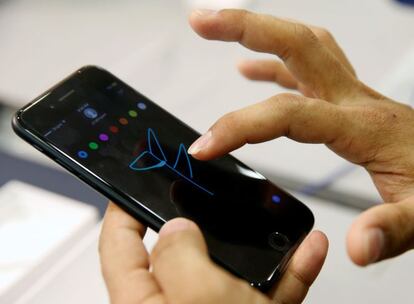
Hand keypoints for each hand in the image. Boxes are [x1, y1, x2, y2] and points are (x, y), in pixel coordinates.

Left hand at [99, 203, 327, 303]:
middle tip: (215, 192)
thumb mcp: (193, 302)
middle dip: (203, 220)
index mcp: (143, 303)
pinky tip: (308, 250)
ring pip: (234, 268)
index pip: (119, 245)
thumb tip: (174, 227)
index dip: (123, 208)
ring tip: (271, 219)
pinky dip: (291, 271)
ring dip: (258, 243)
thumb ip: (178, 256)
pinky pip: (270, 291)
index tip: (135, 180)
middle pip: (183, 251)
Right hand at [187, 9, 413, 265]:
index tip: (205, 146)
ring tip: (219, 28)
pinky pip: (305, 69)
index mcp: (364, 126)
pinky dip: (273, 64)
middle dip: (244, 29)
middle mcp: (354, 100)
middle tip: (203, 22)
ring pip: (302, 46)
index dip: (241, 126)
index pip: (289, 114)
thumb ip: (391, 230)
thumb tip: (357, 244)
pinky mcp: (347, 101)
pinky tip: (249, 69)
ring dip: (259, 33)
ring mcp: (350, 96)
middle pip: (296, 45)